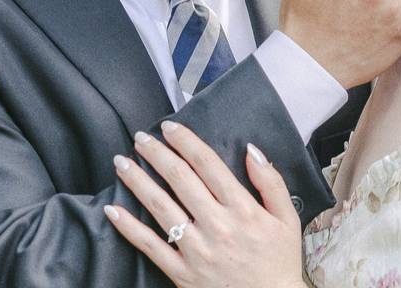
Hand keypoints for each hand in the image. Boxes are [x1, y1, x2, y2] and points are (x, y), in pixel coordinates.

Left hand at [106, 122, 305, 287]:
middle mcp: (217, 226)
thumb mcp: (287, 218)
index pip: (207, 164)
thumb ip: (271, 181)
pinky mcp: (182, 273)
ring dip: (138, 181)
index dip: (185, 141)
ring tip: (122, 163)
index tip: (169, 127)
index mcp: (242, 209)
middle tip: (141, 138)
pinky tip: (113, 211)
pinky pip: (151, 246)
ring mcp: (197, 250)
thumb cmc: (279, 260)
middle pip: (179, 179)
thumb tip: (251, 150)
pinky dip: (129, 228)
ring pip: (160, 207)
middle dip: (157, 154)